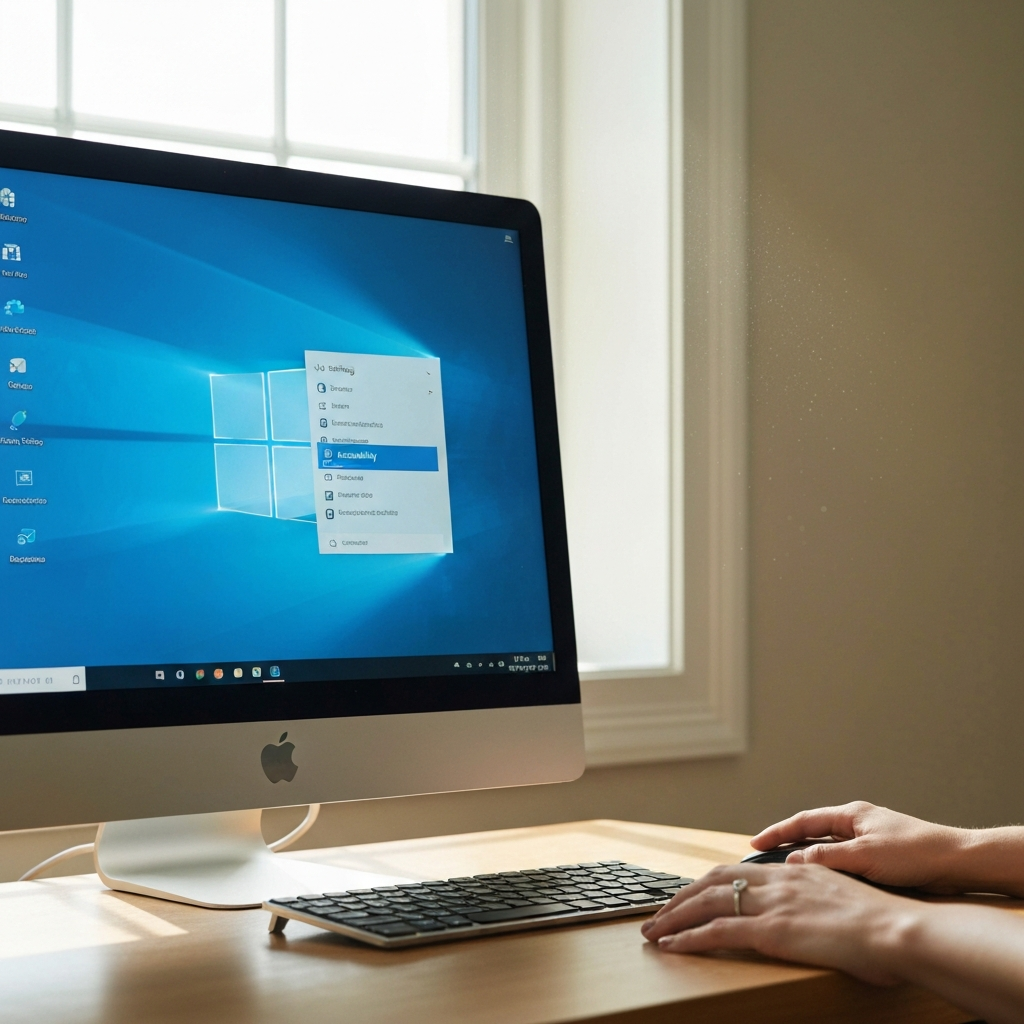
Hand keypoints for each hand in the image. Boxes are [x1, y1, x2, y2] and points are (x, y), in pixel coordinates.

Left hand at [640, 862, 918, 984]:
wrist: (898, 930)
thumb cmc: (883, 924)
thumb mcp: (845, 898)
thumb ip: (819, 897)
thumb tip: (812, 907)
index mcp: (792, 872)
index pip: (734, 870)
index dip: (705, 882)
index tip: (687, 893)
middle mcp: (776, 881)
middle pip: (712, 881)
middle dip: (680, 898)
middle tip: (658, 913)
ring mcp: (772, 904)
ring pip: (706, 903)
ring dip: (674, 918)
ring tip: (652, 932)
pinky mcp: (772, 931)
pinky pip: (718, 932)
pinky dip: (689, 938)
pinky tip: (672, 947)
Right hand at [750, 801, 969, 891]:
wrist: (957, 862)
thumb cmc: (916, 853)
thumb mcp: (865, 856)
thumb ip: (827, 858)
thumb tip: (794, 860)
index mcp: (850, 815)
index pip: (803, 821)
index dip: (777, 832)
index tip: (755, 842)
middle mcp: (856, 823)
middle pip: (812, 832)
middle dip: (786, 843)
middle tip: (762, 856)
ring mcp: (867, 839)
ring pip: (827, 848)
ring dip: (806, 857)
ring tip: (785, 871)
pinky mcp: (879, 857)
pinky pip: (842, 860)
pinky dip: (826, 869)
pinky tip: (821, 883)